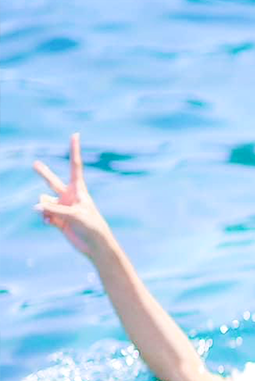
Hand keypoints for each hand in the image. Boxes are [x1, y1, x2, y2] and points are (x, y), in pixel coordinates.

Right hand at [33, 133, 112, 257]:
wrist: (95, 246)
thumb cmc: (92, 227)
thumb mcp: (74, 216)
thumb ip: (54, 210)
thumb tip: (36, 206)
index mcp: (79, 190)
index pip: (75, 166)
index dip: (74, 150)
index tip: (75, 134)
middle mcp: (69, 197)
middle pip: (52, 181)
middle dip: (43, 173)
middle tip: (34, 163)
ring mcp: (62, 208)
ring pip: (44, 201)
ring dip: (46, 209)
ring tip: (54, 217)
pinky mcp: (58, 219)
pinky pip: (44, 214)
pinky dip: (45, 218)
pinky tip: (51, 223)